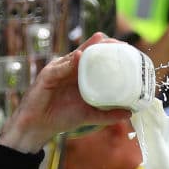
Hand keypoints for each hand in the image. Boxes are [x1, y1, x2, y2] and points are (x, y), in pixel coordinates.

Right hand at [0, 33, 131, 152]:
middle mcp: (70, 69)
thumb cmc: (62, 117)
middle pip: (87, 51)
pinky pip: (59, 68)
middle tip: (118, 42)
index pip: (95, 58)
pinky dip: (68, 64)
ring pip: (74, 56)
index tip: (126, 48)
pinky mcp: (46, 76)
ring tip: (101, 41)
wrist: (39, 126)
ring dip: (87, 48)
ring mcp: (58, 70)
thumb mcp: (89, 115)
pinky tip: (78, 57)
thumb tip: (129, 113)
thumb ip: (107, 114)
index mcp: (80, 75)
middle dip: (102, 45)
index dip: (109, 51)